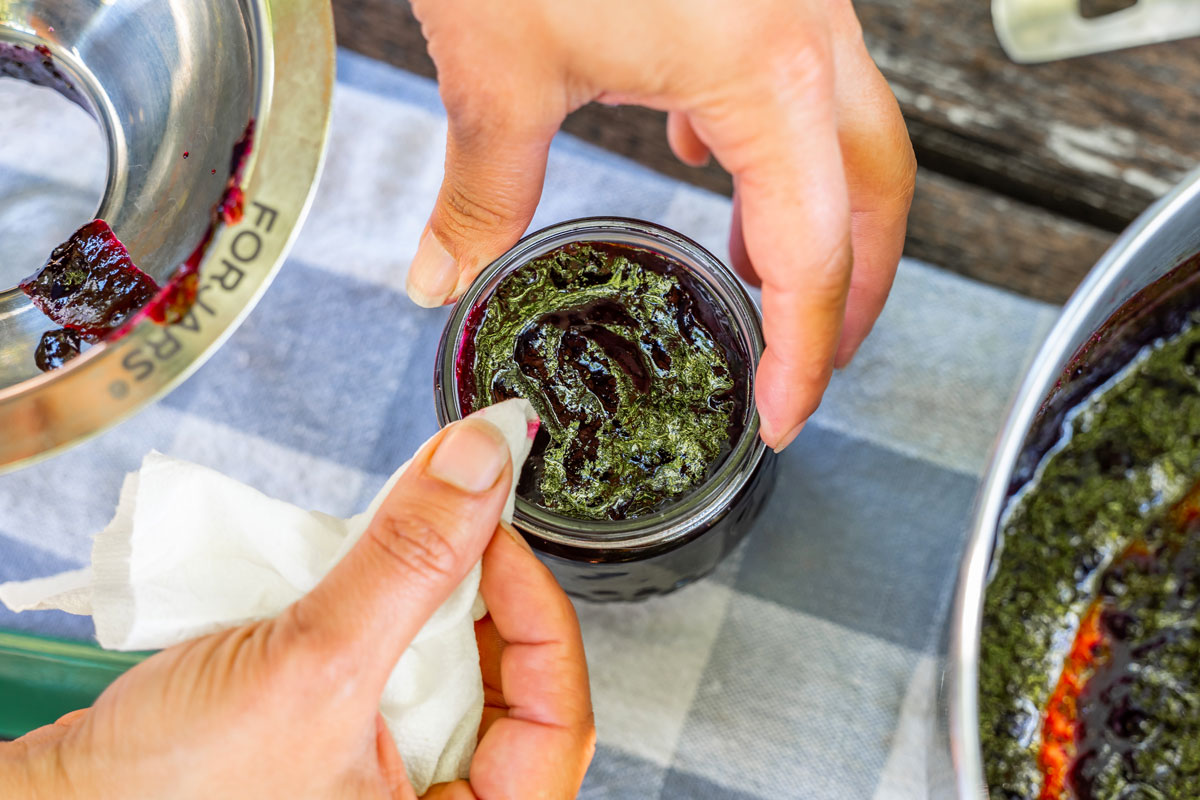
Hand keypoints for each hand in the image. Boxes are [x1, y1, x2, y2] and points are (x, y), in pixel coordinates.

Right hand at [0, 417, 594, 798]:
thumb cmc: (169, 796)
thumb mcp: (313, 667)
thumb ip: (409, 560)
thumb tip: (484, 460)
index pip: (559, 721)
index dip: (540, 614)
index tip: (497, 534)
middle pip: (511, 688)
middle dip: (479, 597)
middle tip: (449, 526)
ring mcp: (387, 785)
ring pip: (454, 672)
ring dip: (427, 597)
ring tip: (395, 551)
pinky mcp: (345, 749)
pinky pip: (397, 673)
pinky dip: (384, 615)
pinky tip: (355, 581)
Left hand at [405, 0, 914, 450]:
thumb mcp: (501, 60)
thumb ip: (481, 188)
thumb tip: (442, 276)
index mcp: (763, 70)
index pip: (812, 252)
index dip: (808, 351)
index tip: (784, 414)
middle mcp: (806, 35)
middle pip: (876, 195)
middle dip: (855, 293)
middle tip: (811, 366)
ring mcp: (795, 5)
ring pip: (852, 138)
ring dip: (822, 222)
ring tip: (766, 290)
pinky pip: (798, 83)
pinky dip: (770, 145)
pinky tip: (704, 159)